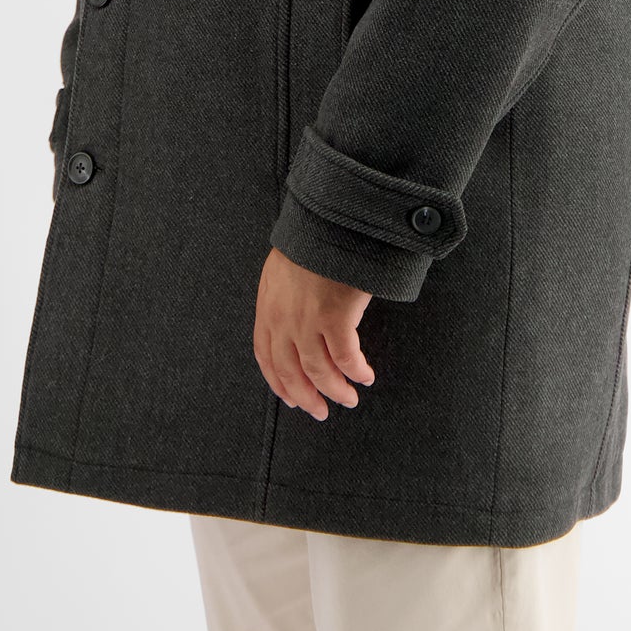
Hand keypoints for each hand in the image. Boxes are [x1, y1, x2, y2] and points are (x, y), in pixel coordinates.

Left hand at [254, 246, 374, 420]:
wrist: (330, 219)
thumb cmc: (313, 239)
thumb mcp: (282, 269)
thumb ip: (283, 298)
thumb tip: (293, 323)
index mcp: (268, 307)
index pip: (266, 357)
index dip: (279, 383)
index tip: (292, 399)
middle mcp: (283, 319)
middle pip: (291, 372)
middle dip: (306, 397)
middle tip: (320, 411)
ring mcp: (308, 320)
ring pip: (319, 371)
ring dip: (335, 391)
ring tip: (348, 399)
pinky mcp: (336, 318)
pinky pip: (346, 358)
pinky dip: (355, 372)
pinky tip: (364, 376)